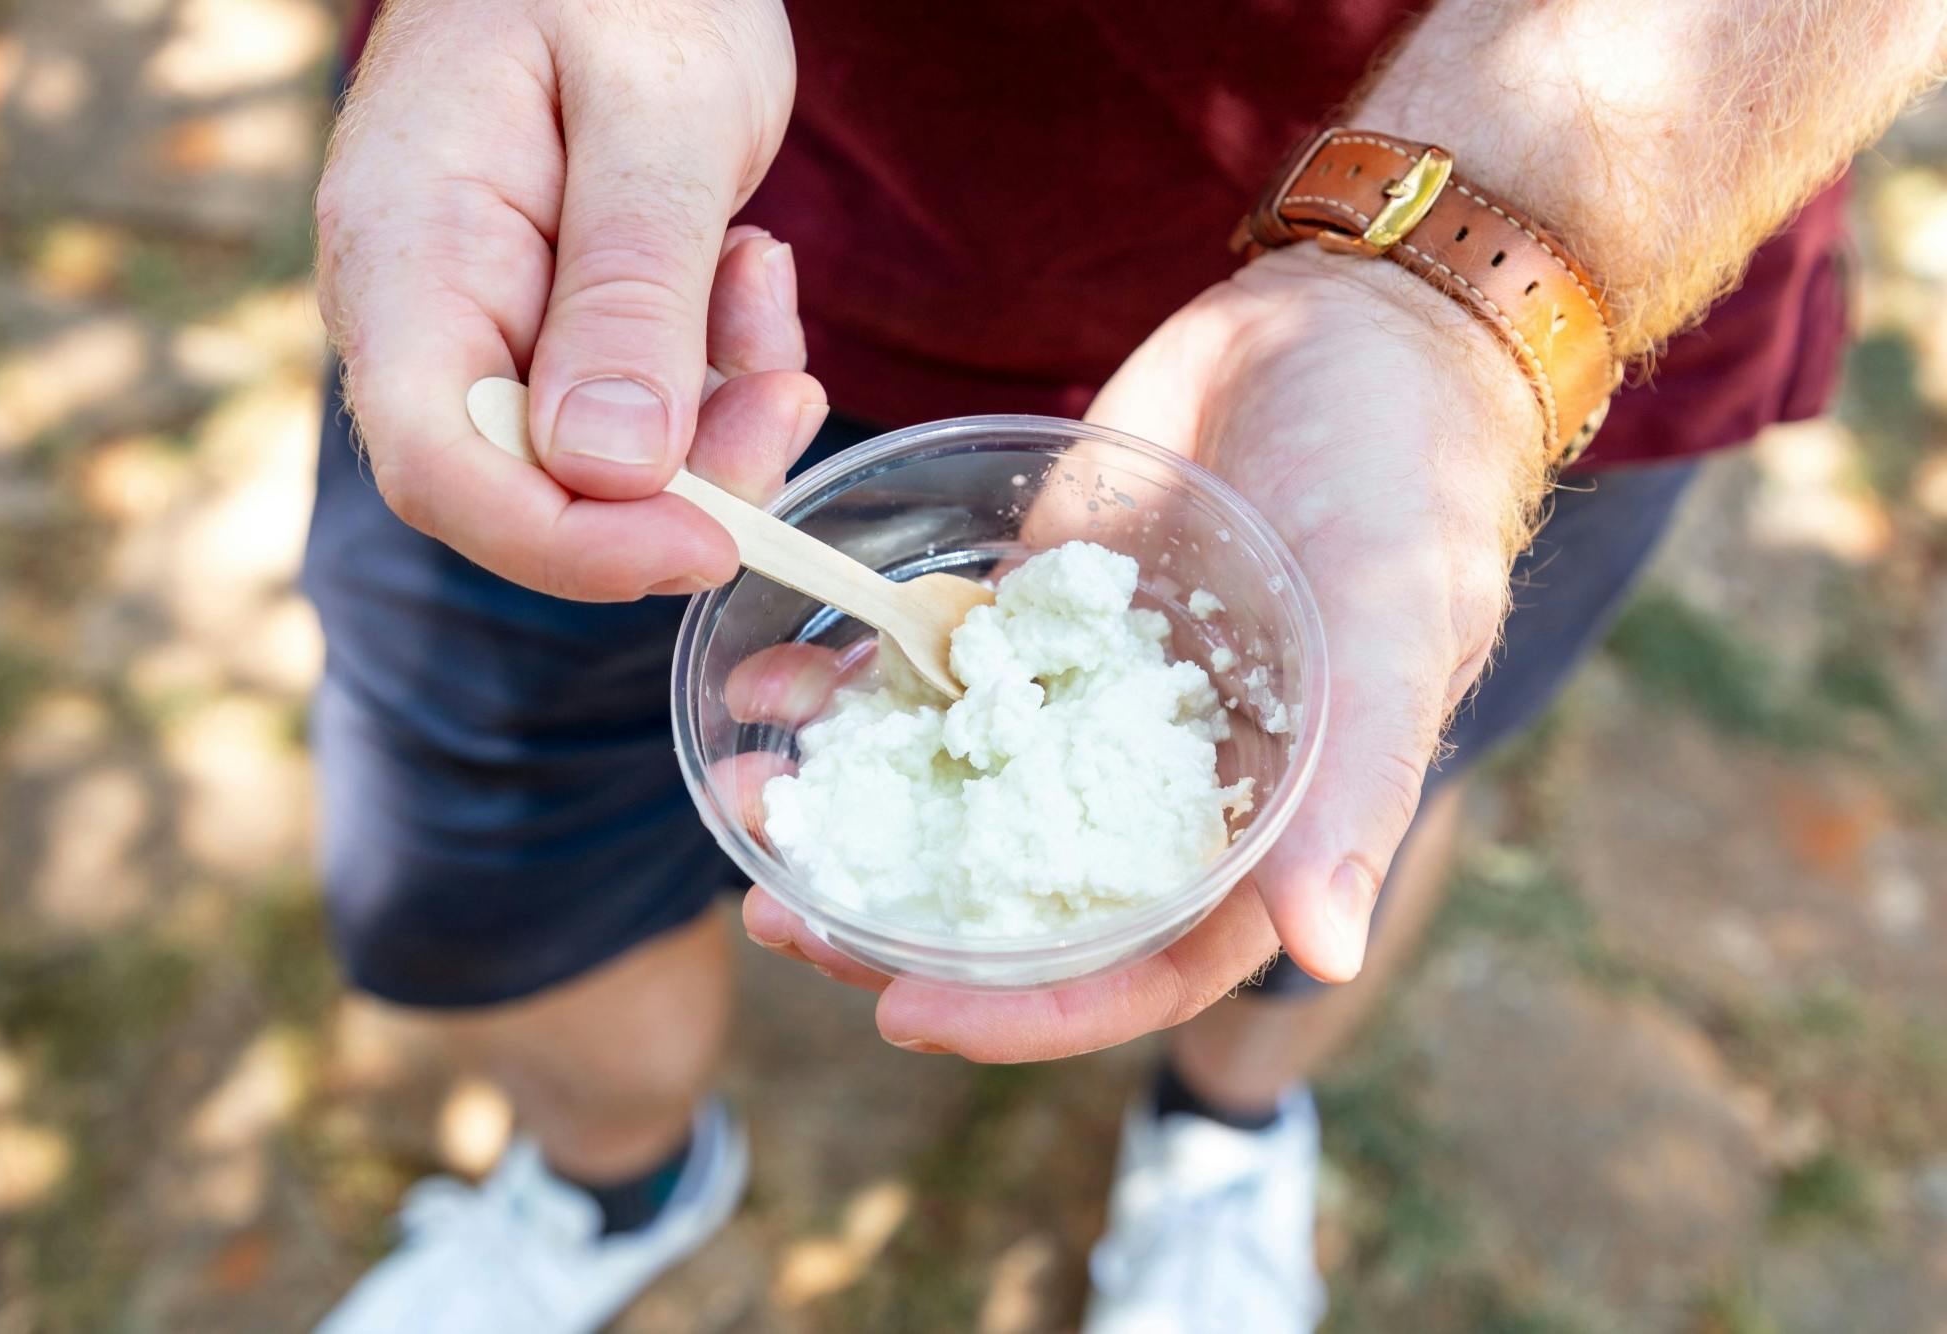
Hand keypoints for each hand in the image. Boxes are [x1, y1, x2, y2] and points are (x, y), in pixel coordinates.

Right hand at [314, 0, 825, 598]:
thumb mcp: (656, 112)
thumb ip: (628, 285)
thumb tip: (607, 470)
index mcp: (408, 253)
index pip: (442, 470)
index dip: (570, 544)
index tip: (707, 542)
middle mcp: (427, 314)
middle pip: (533, 490)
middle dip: (681, 479)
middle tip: (785, 390)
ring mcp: (492, 329)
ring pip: (605, 466)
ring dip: (719, 417)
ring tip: (763, 285)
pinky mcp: (559, 334)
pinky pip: (644, 413)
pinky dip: (720, 375)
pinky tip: (746, 275)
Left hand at [744, 245, 1546, 1060]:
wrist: (1345, 320)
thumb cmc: (1403, 478)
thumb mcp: (1389, 625)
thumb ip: (1350, 788)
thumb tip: (1324, 956)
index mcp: (1255, 823)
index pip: (1135, 963)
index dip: (1025, 1009)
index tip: (900, 1010)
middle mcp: (1158, 782)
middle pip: (1018, 894)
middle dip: (896, 914)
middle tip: (778, 909)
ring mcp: (1084, 697)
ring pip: (956, 786)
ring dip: (854, 802)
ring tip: (752, 790)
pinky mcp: (1031, 612)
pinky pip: (931, 672)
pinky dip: (856, 685)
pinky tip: (775, 679)